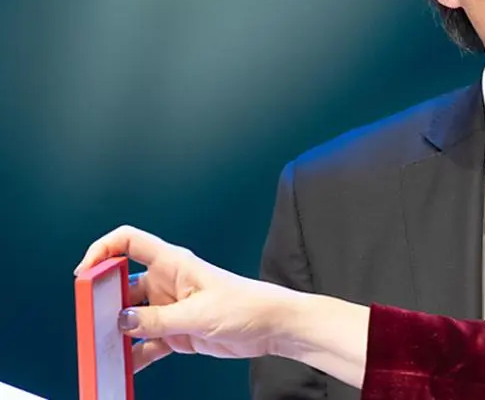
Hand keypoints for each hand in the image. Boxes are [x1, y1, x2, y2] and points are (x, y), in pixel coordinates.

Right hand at [75, 225, 297, 371]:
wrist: (273, 327)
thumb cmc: (247, 305)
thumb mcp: (199, 313)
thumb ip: (158, 319)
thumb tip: (123, 321)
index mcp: (174, 264)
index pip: (130, 242)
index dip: (103, 250)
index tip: (85, 272)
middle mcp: (167, 283)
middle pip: (122, 286)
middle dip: (103, 303)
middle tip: (91, 323)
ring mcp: (170, 308)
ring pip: (131, 318)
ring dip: (116, 334)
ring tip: (104, 351)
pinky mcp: (177, 332)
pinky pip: (146, 343)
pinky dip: (135, 355)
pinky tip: (125, 368)